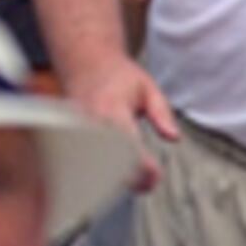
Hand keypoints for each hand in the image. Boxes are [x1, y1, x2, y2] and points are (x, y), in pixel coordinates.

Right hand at [68, 56, 180, 190]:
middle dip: (131, 179)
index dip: (144, 168)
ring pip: (94, 167)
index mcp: (112, 110)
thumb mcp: (147, 88)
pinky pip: (85, 162)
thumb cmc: (118, 76)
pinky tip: (114, 173)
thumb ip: (162, 113)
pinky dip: (101, 172)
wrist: (84, 64)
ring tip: (135, 179)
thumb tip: (174, 137)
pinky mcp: (71, 136)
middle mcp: (91, 122)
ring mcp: (77, 131)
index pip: (127, 147)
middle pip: (109, 164)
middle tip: (148, 182)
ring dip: (116, 179)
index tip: (155, 174)